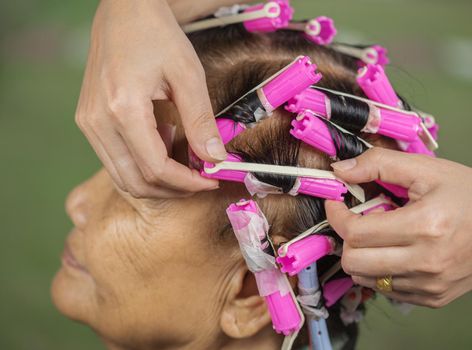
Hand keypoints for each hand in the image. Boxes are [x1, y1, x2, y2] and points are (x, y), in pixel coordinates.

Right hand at [75, 0, 225, 197]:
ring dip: (157, 180)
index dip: (186, 182)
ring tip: (183, 161)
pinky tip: (162, 145)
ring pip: (122, 177)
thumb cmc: (156, 35)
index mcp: (122, 108)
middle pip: (135, 182)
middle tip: (199, 180)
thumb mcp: (188, 75)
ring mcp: (89, 123)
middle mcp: (98, 121)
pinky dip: (141, 165)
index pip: (155, 168)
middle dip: (172, 189)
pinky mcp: (89, 121)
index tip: (210, 181)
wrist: (124, 12)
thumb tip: (215, 158)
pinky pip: (115, 160)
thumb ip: (201, 121)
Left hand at [325, 148, 471, 307]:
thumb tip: (339, 170)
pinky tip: (393, 251)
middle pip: (353, 262)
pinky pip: (385, 290)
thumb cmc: (467, 195)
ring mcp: (430, 285)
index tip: (335, 204)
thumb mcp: (426, 169)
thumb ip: (379, 164)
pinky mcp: (433, 297)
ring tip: (376, 235)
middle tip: (354, 221)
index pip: (356, 233)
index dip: (336, 216)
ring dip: (360, 255)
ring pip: (365, 279)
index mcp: (424, 226)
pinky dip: (379, 270)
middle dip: (345, 238)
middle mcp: (426, 262)